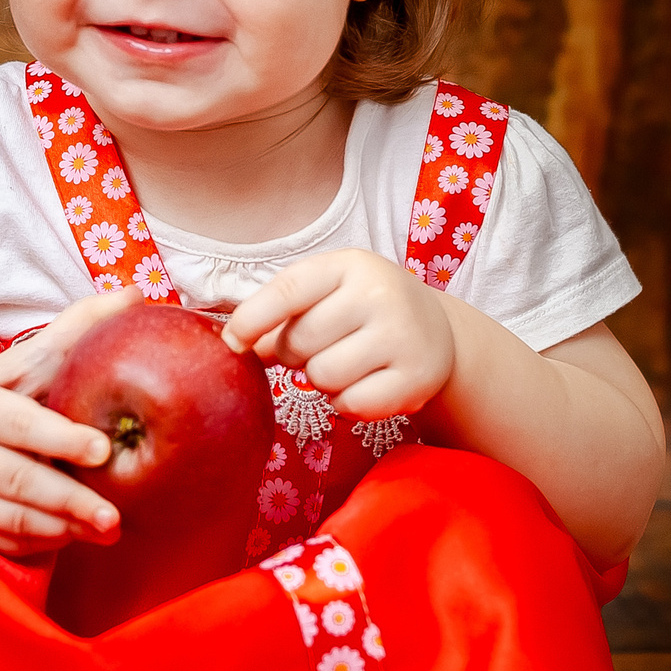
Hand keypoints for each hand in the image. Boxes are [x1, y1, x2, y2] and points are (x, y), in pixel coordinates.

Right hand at [0, 287, 142, 555]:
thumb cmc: (10, 395)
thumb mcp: (33, 359)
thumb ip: (79, 328)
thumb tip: (136, 294)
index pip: (21, 423)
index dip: (61, 438)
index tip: (103, 451)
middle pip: (18, 479)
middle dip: (70, 499)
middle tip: (115, 517)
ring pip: (11, 517)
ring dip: (63, 528)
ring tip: (108, 530)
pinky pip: (4, 540)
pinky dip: (42, 544)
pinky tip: (75, 539)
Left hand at [221, 248, 453, 420]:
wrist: (437, 331)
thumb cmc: (364, 308)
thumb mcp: (328, 290)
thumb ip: (282, 309)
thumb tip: (235, 343)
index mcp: (349, 265)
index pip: (288, 291)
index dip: (251, 320)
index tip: (232, 342)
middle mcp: (380, 294)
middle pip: (299, 343)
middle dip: (294, 355)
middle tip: (319, 347)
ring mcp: (402, 336)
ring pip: (322, 377)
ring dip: (321, 380)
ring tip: (346, 363)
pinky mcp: (416, 378)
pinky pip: (351, 405)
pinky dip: (346, 403)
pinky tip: (364, 383)